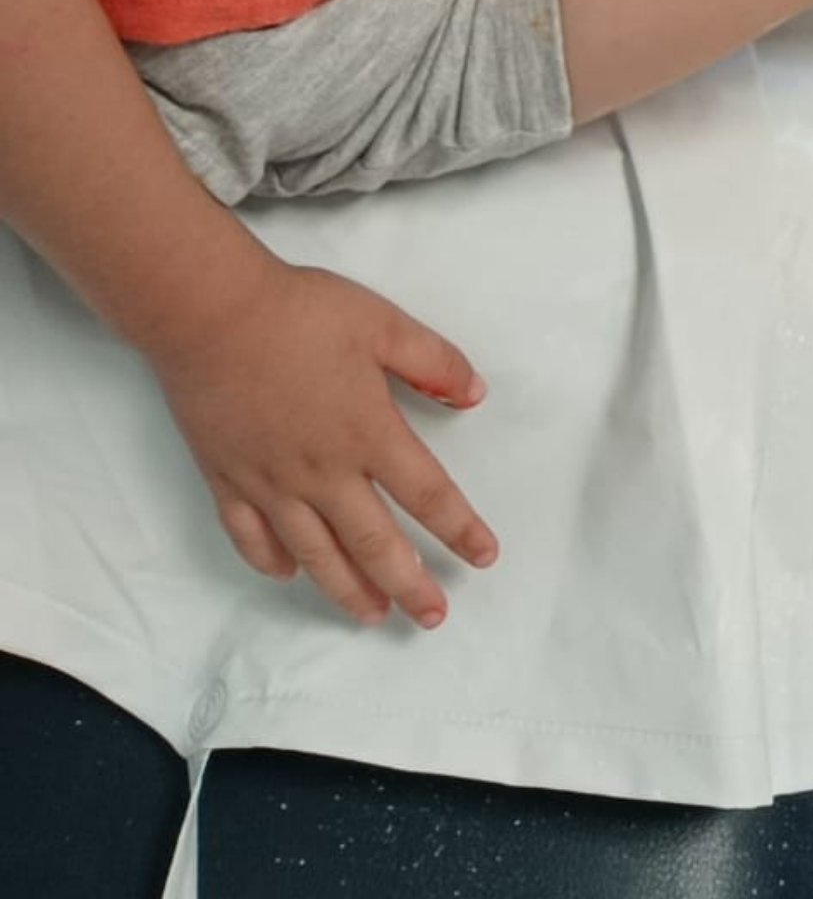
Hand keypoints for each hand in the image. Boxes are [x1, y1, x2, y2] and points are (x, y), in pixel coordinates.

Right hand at [144, 258, 497, 627]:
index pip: (428, 494)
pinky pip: (251, 537)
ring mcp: (270, 483)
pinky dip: (272, 562)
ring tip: (373, 614)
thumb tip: (474, 395)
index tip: (484, 557)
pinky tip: (290, 575)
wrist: (210, 313)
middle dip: (409, 583)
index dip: (460, 529)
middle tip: (433, 616)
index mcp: (368, 433)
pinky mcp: (226, 480)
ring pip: (314, 554)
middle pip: (374, 543)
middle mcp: (322, 472)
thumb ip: (434, 361)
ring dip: (347, 589)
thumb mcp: (384, 324)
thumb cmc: (300, 313)